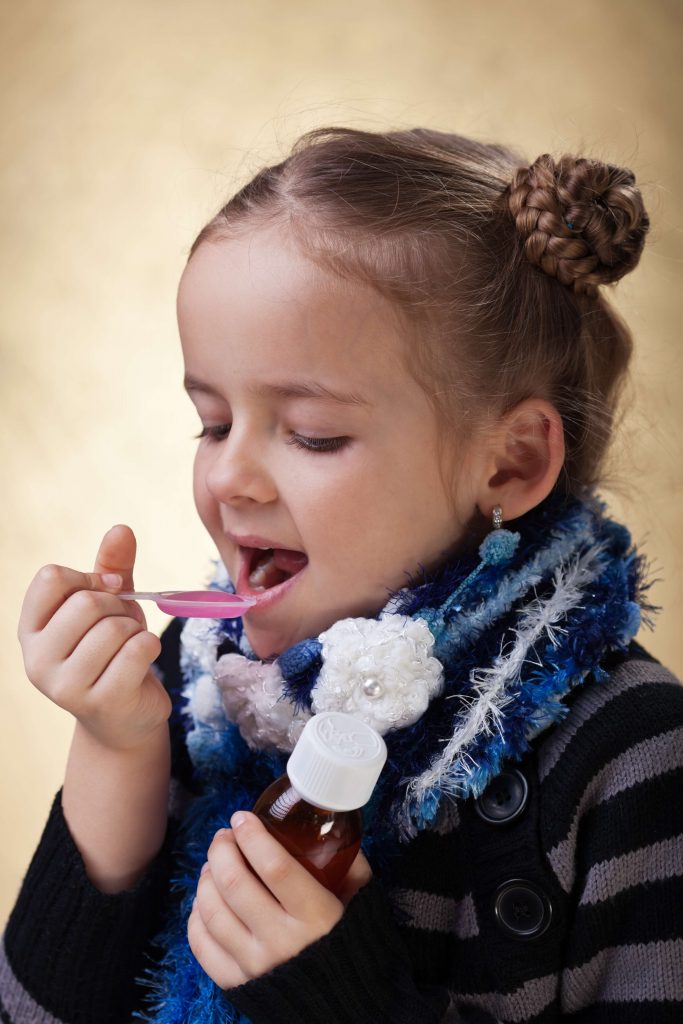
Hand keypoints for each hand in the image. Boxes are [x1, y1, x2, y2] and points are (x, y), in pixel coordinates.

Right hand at [18, 524, 169, 750]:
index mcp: (31, 628)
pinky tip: (142, 662)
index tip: (107, 593)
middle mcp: (37, 659)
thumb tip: (121, 528)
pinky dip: (150, 647)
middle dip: (119, 608)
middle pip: (86, 602)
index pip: (51, 578)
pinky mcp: (99, 702)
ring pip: (115, 628)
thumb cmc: (113, 652)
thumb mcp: (111, 605)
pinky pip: (136, 651)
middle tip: (123, 628)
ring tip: (130, 649)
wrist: (125, 717)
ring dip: (137, 631)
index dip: (90, 578)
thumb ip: (112, 567)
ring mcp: (64, 686)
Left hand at [188, 812, 372, 988]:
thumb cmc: (354, 945)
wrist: (347, 1007)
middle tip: (224, 836)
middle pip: (234, 883)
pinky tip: (205, 899)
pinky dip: (197, 916)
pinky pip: (201, 945)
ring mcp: (255, 965)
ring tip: (213, 864)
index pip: (274, 866)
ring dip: (206, 878)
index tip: (242, 818)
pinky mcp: (237, 984)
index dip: (252, 836)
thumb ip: (349, 864)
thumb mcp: (362, 900)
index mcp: (316, 916)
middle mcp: (281, 941)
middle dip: (222, 850)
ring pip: (212, 911)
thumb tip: (329, 827)